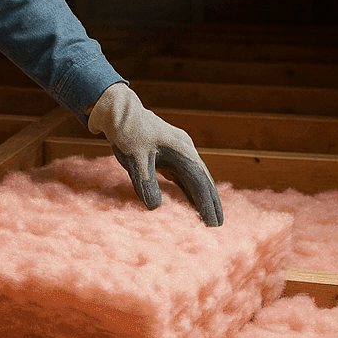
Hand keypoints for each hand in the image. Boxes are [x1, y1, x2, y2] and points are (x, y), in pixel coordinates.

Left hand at [88, 82, 223, 226]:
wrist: (118, 112)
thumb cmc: (128, 133)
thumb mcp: (135, 158)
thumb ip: (146, 182)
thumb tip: (156, 208)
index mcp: (182, 151)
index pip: (199, 182)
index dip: (206, 204)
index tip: (212, 224)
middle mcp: (185, 150)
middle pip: (204, 179)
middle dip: (212, 202)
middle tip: (219, 226)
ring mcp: (179, 150)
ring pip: (196, 177)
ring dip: (203, 196)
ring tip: (209, 217)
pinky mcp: (170, 153)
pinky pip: (184, 174)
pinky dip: (190, 188)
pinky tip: (191, 201)